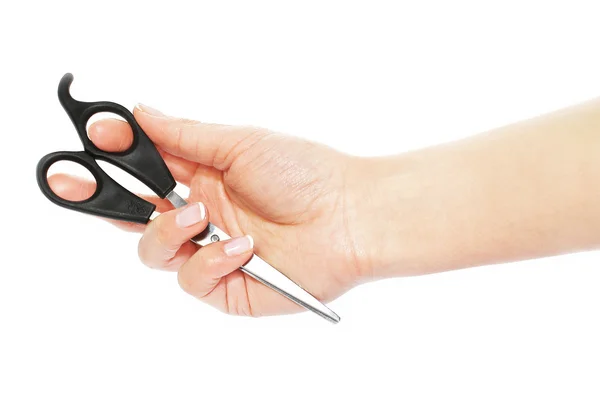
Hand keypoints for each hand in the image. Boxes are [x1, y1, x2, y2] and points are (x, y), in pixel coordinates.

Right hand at [50, 104, 367, 316]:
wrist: (351, 217)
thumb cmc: (305, 173)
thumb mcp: (239, 144)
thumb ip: (184, 135)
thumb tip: (138, 113)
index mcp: (202, 179)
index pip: (143, 173)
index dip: (113, 162)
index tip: (93, 143)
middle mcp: (202, 216)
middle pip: (135, 215)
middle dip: (100, 200)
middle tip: (76, 184)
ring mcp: (212, 253)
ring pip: (153, 251)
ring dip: (168, 231)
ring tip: (200, 215)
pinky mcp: (226, 287)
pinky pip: (192, 280)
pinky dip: (211, 261)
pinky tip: (242, 247)